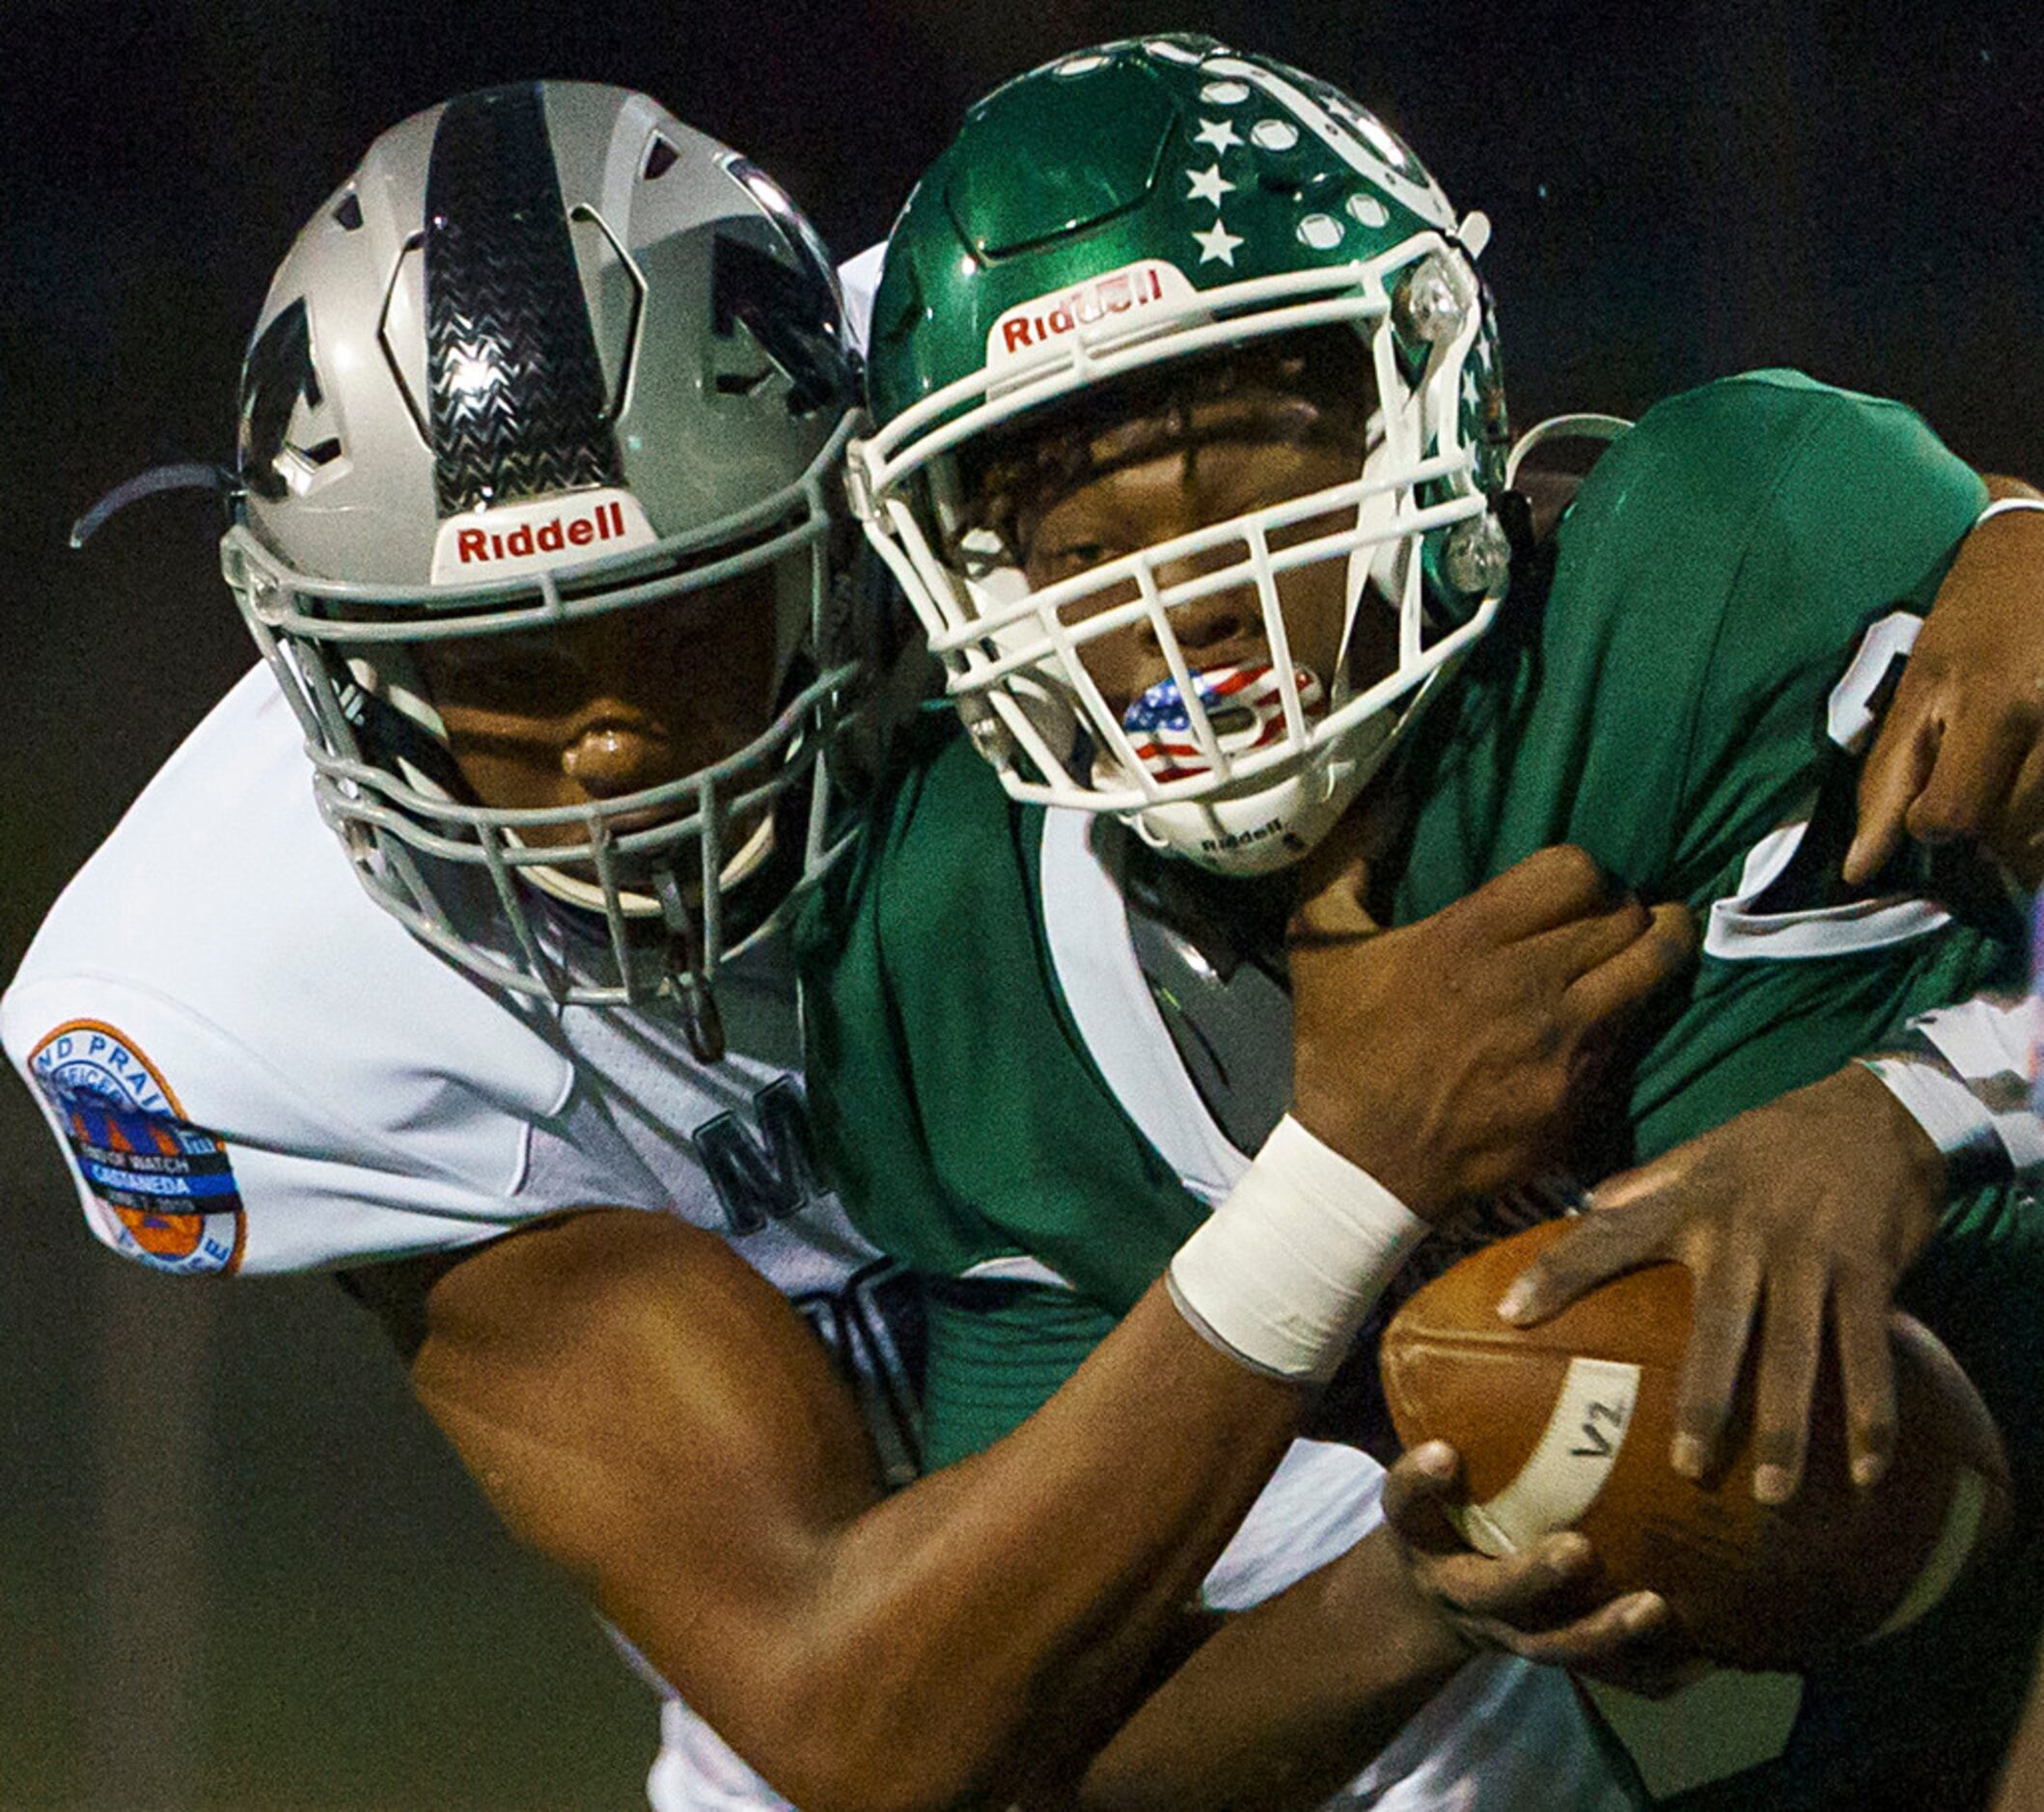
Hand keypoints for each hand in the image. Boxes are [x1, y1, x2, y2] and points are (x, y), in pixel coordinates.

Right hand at [1288, 837, 1694, 1217]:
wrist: (1361, 1166)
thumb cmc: (1339, 1048)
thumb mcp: (1315, 943)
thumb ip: (1345, 858)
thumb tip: (1385, 792)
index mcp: (1468, 937)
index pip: (1576, 870)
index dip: (1583, 873)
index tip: (1574, 887)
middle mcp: (1526, 983)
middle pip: (1624, 913)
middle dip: (1624, 907)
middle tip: (1613, 917)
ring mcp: (1561, 1044)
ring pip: (1652, 967)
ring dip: (1659, 948)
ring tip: (1657, 942)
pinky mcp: (1579, 1095)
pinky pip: (1635, 1033)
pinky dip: (1634, 1014)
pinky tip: (1620, 1010)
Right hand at [1380, 1441, 1698, 1695]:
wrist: (1440, 1602)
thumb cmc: (1443, 1521)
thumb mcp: (1426, 1489)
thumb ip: (1439, 1457)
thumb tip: (1466, 1411)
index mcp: (1430, 1544)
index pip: (1412, 1508)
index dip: (1422, 1481)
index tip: (1444, 1452)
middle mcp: (1473, 1599)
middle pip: (1498, 1595)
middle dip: (1537, 1576)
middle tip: (1578, 1549)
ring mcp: (1521, 1634)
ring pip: (1559, 1647)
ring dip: (1606, 1633)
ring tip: (1653, 1609)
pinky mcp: (1565, 1653)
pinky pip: (1610, 1676)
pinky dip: (1654, 1670)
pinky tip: (1703, 1655)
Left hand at [1496, 1064, 1947, 1500]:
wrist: (1877, 1111)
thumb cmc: (1773, 1141)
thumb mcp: (1699, 1153)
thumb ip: (1641, 1188)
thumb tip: (1580, 1211)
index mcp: (1688, 1201)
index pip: (1608, 1236)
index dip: (1557, 1271)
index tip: (1508, 1314)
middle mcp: (1744, 1231)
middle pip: (1718, 1329)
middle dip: (1703, 1403)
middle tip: (1686, 1469)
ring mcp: (1809, 1254)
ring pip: (1796, 1355)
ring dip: (1786, 1429)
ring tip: (1771, 1496)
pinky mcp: (1867, 1270)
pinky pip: (1868, 1354)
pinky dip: (1871, 1417)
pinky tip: (1865, 1473)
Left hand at [1847, 478, 2043, 888]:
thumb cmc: (1976, 616)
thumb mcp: (1917, 688)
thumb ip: (1888, 780)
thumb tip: (1861, 868)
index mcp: (1998, 706)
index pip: (1955, 818)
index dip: (1934, 825)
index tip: (1932, 807)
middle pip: (2014, 836)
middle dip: (1986, 838)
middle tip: (1977, 797)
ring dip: (2028, 835)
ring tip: (2009, 789)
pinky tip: (2034, 785)